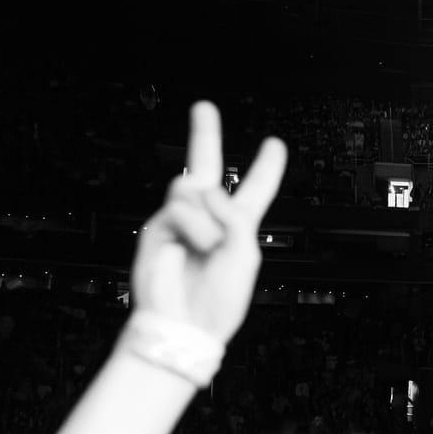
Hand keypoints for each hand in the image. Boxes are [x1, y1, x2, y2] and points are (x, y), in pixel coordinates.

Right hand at [131, 103, 285, 344]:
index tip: (274, 145)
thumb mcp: (245, 256)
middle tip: (204, 108)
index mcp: (237, 227)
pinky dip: (195, 227)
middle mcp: (208, 219)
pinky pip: (180, 208)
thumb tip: (208, 193)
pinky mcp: (157, 228)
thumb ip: (235, 218)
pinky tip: (196, 246)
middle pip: (206, 167)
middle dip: (204, 134)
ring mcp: (181, 222)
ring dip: (209, 219)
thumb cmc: (217, 301)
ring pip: (194, 188)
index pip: (253, 189)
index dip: (265, 167)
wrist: (184, 325)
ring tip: (209, 247)